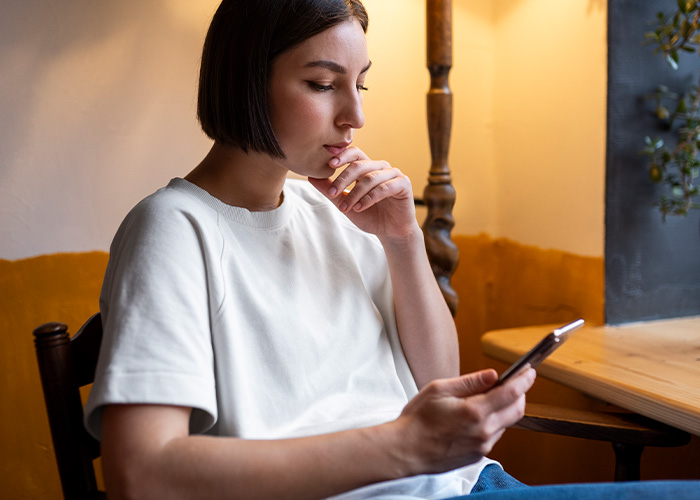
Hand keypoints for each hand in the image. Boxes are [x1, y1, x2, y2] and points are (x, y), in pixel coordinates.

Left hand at [308, 147, 416, 238]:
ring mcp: (393, 174)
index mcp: (367, 168)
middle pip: (359, 165)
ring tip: (345, 208)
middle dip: (343, 180)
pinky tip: (359, 208)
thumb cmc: (370, 215)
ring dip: (355, 194)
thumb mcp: (346, 202)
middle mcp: (380, 167)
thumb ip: (330, 190)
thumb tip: (311, 177)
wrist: (391, 232)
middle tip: (332, 194)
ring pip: (370, 178)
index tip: (329, 165)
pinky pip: (384, 188)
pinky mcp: (404, 184)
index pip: (354, 153)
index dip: (342, 156)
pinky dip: (369, 198)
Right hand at [393, 368, 535, 474]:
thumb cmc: (417, 419)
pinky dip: (494, 422)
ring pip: (507, 423)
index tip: (529, 371)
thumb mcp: (439, 389)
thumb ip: (470, 382)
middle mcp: (483, 431)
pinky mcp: (478, 455)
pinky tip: (477, 416)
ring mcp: (482, 446)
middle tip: (515, 381)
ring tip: (489, 398)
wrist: (405, 451)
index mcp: (474, 411)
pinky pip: (495, 435)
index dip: (524, 380)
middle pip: (517, 410)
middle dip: (520, 393)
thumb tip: (493, 375)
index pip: (511, 393)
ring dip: (505, 408)